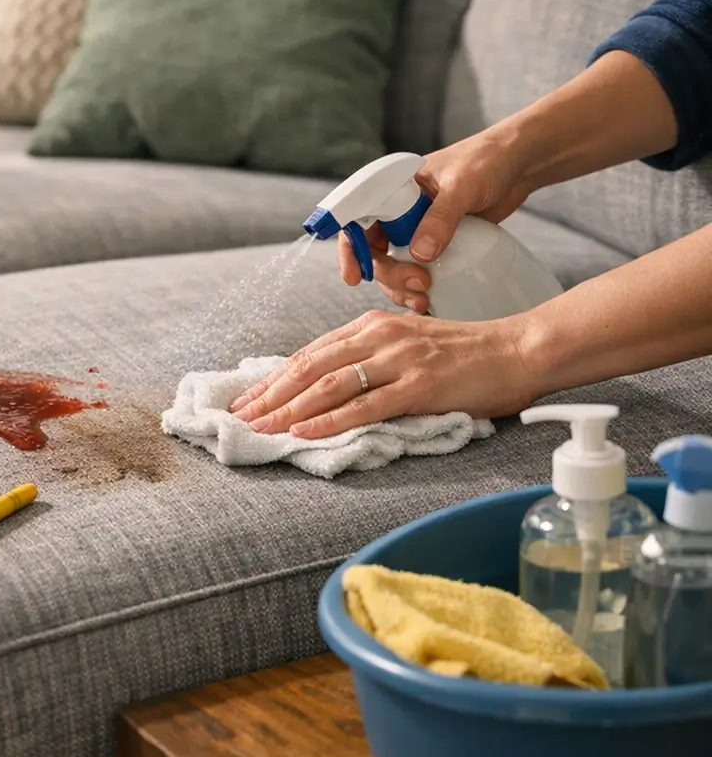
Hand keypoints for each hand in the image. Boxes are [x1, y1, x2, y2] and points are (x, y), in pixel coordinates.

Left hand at [230, 309, 534, 438]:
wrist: (517, 350)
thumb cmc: (463, 353)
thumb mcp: (406, 344)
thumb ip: (369, 358)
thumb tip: (326, 386)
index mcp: (371, 325)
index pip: (309, 354)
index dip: (273, 378)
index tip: (247, 400)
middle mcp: (378, 336)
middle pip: (309, 367)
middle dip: (269, 395)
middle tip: (239, 419)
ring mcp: (398, 359)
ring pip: (329, 385)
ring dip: (288, 409)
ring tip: (260, 428)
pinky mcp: (419, 385)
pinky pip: (365, 405)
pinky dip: (330, 420)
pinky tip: (304, 431)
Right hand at [339, 133, 532, 312]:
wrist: (520, 164)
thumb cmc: (487, 160)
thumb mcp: (462, 186)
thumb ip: (440, 219)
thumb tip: (419, 255)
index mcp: (393, 187)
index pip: (357, 218)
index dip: (352, 249)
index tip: (355, 276)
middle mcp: (399, 209)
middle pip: (375, 250)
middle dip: (389, 274)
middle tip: (418, 285)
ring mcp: (418, 228)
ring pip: (394, 265)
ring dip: (402, 286)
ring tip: (423, 299)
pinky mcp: (438, 243)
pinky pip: (418, 269)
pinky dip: (419, 287)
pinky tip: (431, 300)